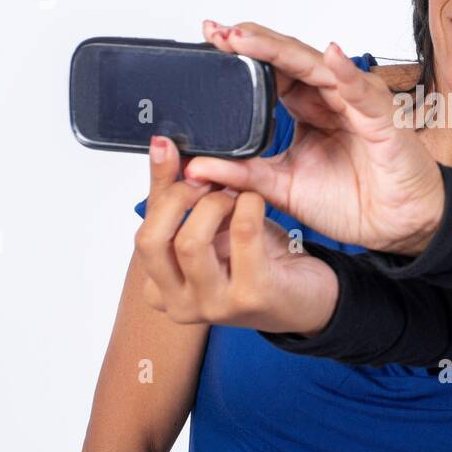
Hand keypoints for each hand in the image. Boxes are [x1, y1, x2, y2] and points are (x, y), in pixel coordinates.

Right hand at [134, 133, 337, 334]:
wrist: (307, 298)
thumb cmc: (256, 262)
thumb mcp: (212, 227)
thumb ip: (182, 196)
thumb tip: (159, 146)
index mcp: (161, 288)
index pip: (144, 232)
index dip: (158, 185)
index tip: (169, 148)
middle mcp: (179, 305)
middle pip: (152, 241)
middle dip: (179, 197)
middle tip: (207, 180)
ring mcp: (214, 306)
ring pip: (190, 242)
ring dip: (216, 203)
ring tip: (236, 195)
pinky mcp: (252, 296)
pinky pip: (242, 234)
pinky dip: (248, 205)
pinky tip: (256, 201)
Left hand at [183, 20, 444, 255]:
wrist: (395, 228)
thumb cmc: (352, 202)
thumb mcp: (282, 188)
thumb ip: (242, 174)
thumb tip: (193, 167)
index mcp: (306, 110)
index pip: (270, 73)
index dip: (241, 57)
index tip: (207, 42)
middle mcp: (330, 99)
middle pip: (289, 60)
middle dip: (253, 43)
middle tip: (218, 32)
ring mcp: (357, 105)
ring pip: (318, 68)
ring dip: (283, 51)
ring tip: (247, 38)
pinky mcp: (383, 122)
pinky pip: (363, 94)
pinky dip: (348, 74)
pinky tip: (330, 56)